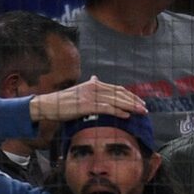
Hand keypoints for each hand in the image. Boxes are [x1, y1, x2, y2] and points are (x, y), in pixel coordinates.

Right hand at [27, 77, 144, 126]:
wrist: (48, 105)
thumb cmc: (62, 101)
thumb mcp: (78, 90)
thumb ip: (90, 85)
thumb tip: (95, 78)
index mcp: (94, 84)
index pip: (117, 89)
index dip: (130, 95)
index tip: (140, 101)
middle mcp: (94, 87)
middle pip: (119, 93)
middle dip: (134, 101)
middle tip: (145, 108)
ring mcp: (91, 96)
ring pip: (116, 101)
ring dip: (130, 107)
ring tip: (141, 112)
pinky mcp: (86, 105)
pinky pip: (106, 108)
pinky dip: (118, 112)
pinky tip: (126, 115)